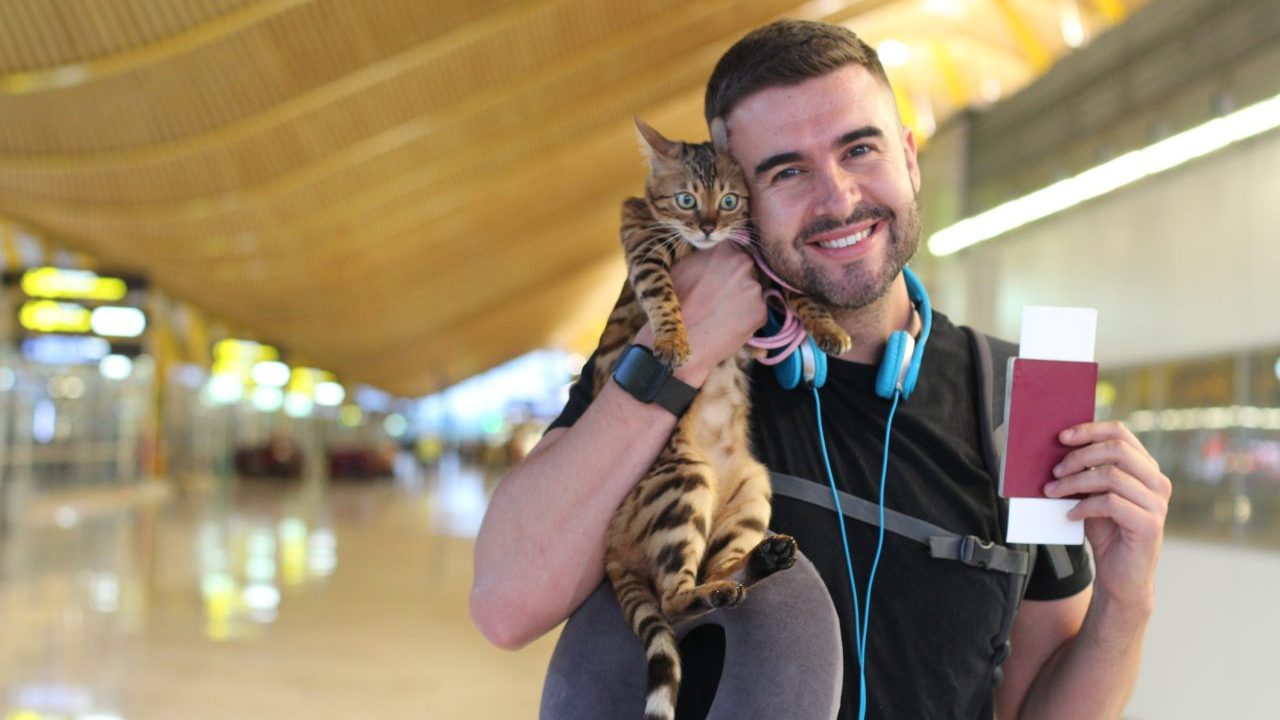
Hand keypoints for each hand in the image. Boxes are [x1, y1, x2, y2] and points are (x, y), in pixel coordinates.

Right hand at [633, 243, 764, 383]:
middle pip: (747, 270)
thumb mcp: (681, 268)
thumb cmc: (675, 305)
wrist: (681, 341)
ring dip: (742, 300)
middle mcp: (743, 265)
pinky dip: (746, 319)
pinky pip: (756, 312)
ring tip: (720, 314)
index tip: (719, 275)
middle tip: (719, 298)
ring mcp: (754, 289)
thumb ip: (703, 257)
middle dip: (736, 281)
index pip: (734, 250)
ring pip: (752, 291)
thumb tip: (710, 255)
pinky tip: (727, 325)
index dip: (726, 265)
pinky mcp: (761, 312)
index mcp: (724, 249)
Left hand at [1044, 421, 1170, 617]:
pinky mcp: (1149, 525)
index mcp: (1146, 468)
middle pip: (1116, 450)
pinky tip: (1070, 515)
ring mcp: (1157, 503)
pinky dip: (1084, 506)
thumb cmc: (1107, 531)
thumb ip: (1087, 472)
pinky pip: (1110, 503)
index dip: (1090, 430)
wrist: (1121, 576)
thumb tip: (1059, 448)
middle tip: (1054, 471)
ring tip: (1053, 493)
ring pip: (1110, 476)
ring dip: (1074, 483)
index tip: (1062, 437)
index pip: (1121, 433)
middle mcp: (1157, 482)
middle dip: (1079, 457)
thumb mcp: (1094, 494)